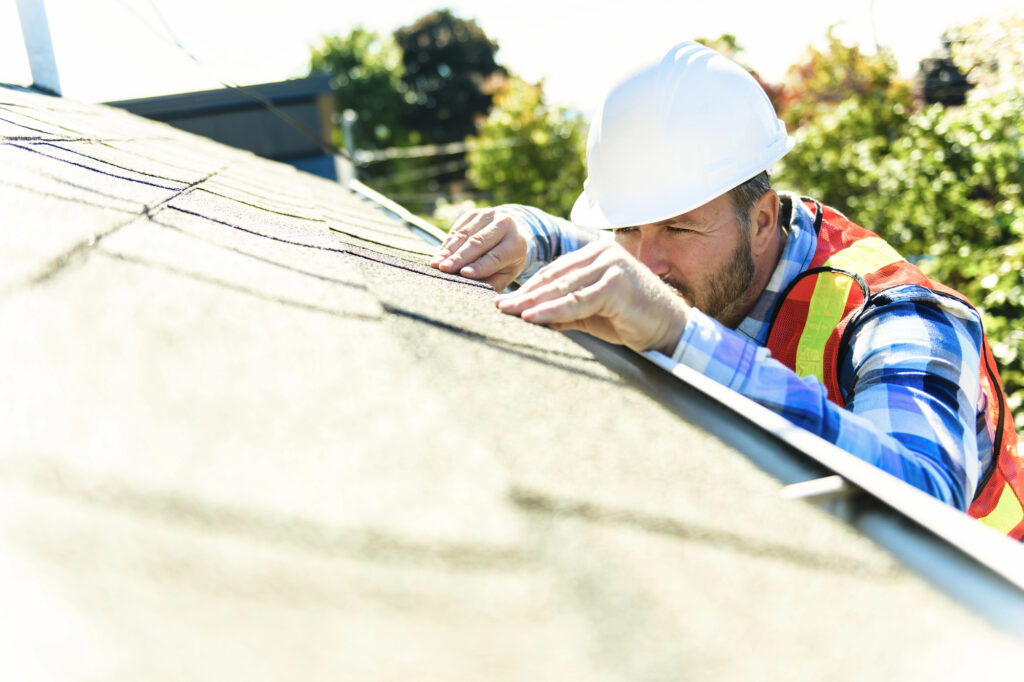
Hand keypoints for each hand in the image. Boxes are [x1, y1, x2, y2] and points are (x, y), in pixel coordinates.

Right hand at [429, 207, 530, 290]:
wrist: (510, 233)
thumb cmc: (507, 261)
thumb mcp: (507, 273)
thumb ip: (493, 282)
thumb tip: (475, 289)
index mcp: (516, 243)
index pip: (496, 256)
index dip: (479, 266)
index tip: (464, 274)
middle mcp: (504, 224)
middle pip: (478, 242)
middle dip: (459, 257)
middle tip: (445, 269)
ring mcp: (488, 215)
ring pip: (465, 234)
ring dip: (449, 250)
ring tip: (436, 263)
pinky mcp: (474, 213)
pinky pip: (457, 228)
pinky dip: (447, 243)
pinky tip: (439, 255)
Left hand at [495, 241, 689, 354]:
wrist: (670, 329)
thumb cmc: (632, 321)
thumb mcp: (591, 313)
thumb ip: (565, 310)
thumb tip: (531, 315)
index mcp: (596, 254)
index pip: (555, 271)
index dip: (529, 287)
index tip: (506, 301)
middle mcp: (603, 254)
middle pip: (555, 277)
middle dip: (525, 294)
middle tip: (500, 307)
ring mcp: (611, 267)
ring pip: (563, 287)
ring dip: (533, 302)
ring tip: (509, 312)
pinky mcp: (616, 285)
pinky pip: (577, 301)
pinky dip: (553, 310)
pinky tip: (533, 317)